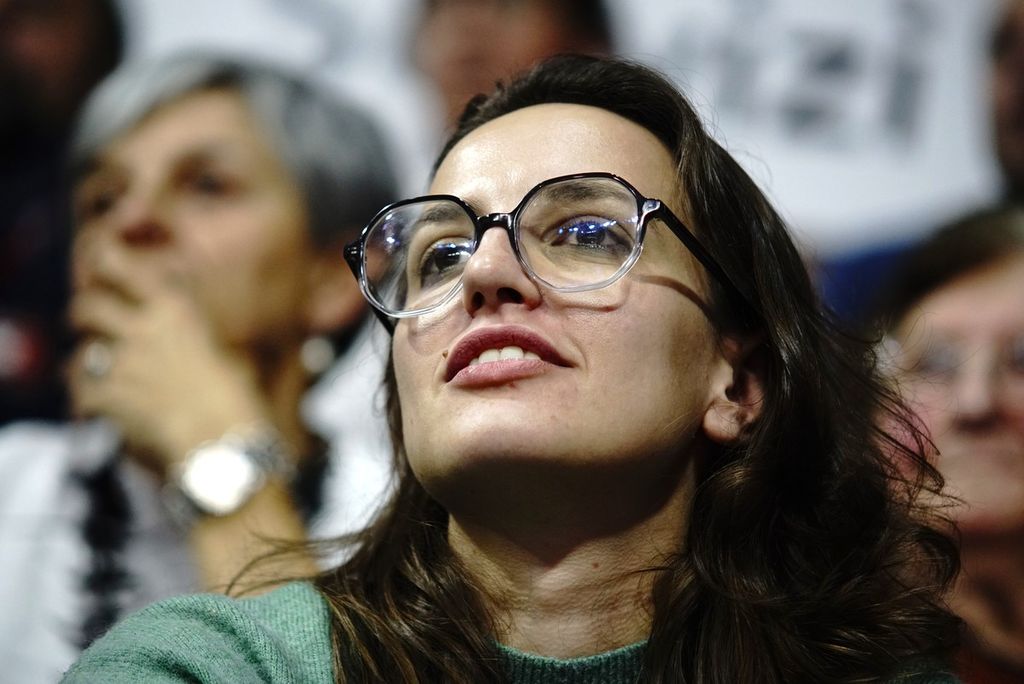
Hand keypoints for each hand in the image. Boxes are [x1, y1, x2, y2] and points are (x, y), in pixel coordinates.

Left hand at [68, 234, 273, 476]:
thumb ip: (192, 335)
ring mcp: (120, 363)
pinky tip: (105, 411)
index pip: (121, 265)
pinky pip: (81, 394)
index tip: (98, 261)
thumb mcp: (225, 353)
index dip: (102, 259)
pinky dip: (89, 403)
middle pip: (86, 306)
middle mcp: (142, 328)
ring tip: (101, 378)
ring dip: (87, 366)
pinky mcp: (104, 397)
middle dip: (83, 316)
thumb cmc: (237, 400)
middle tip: (90, 325)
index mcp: (176, 309)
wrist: (223, 444)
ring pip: (79, 354)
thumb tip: (177, 330)